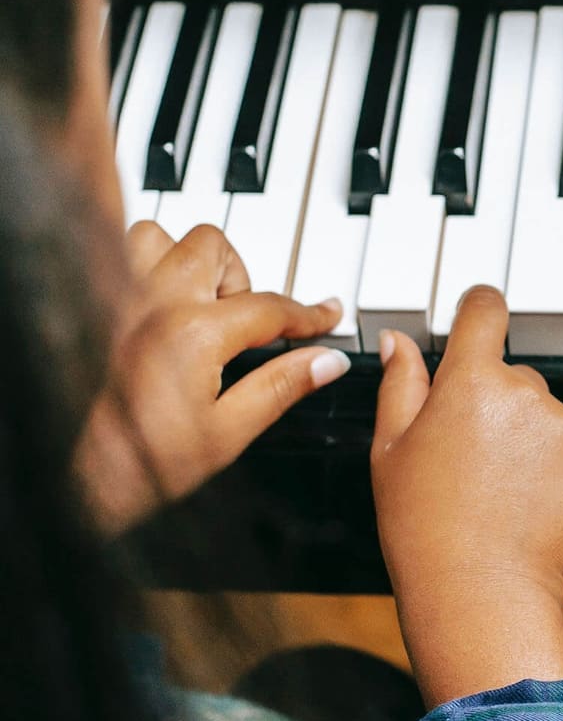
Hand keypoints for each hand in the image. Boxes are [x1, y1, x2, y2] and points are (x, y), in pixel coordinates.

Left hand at [75, 222, 349, 532]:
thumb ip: (281, 387)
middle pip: (216, 249)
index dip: (307, 314)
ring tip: (203, 303)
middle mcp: (152, 303)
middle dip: (243, 280)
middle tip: (249, 322)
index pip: (270, 307)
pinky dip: (149, 265)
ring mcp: (116, 300)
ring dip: (192, 262)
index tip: (326, 316)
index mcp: (193, 334)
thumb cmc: (141, 465)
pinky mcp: (93, 308)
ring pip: (163, 238)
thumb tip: (326, 363)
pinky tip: (162, 303)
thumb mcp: (229, 432)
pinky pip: (120, 256)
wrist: (78, 481)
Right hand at [372, 286, 562, 705]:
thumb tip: (399, 341)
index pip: (485, 309)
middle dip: (501, 407)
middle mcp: (530, 393)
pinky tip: (538, 511)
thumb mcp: (390, 450)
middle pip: (520, 377)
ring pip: (555, 420)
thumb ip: (400, 384)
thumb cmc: (423, 528)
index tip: (479, 320)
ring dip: (537, 444)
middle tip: (475, 462)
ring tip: (506, 495)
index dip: (480, 312)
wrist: (478, 597)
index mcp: (472, 380)